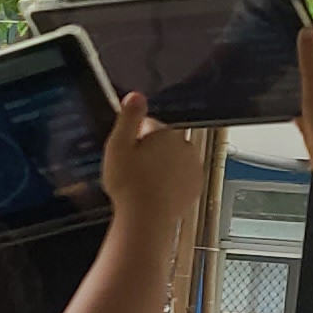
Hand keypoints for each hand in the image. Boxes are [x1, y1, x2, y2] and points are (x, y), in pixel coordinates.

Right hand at [98, 93, 209, 240]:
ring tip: (142, 183)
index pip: (147, 125)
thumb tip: (135, 95)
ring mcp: (193, 166)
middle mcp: (185, 146)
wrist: (146, 218)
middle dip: (148, 152)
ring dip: (160, 166)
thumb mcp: (117, 146)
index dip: (132, 138)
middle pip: (162, 141)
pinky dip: (170, 181)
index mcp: (166, 134)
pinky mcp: (195, 184)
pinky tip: (155, 190)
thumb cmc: (130, 185)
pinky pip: (181, 176)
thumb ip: (128, 117)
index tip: (124, 154)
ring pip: (172, 159)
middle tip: (131, 170)